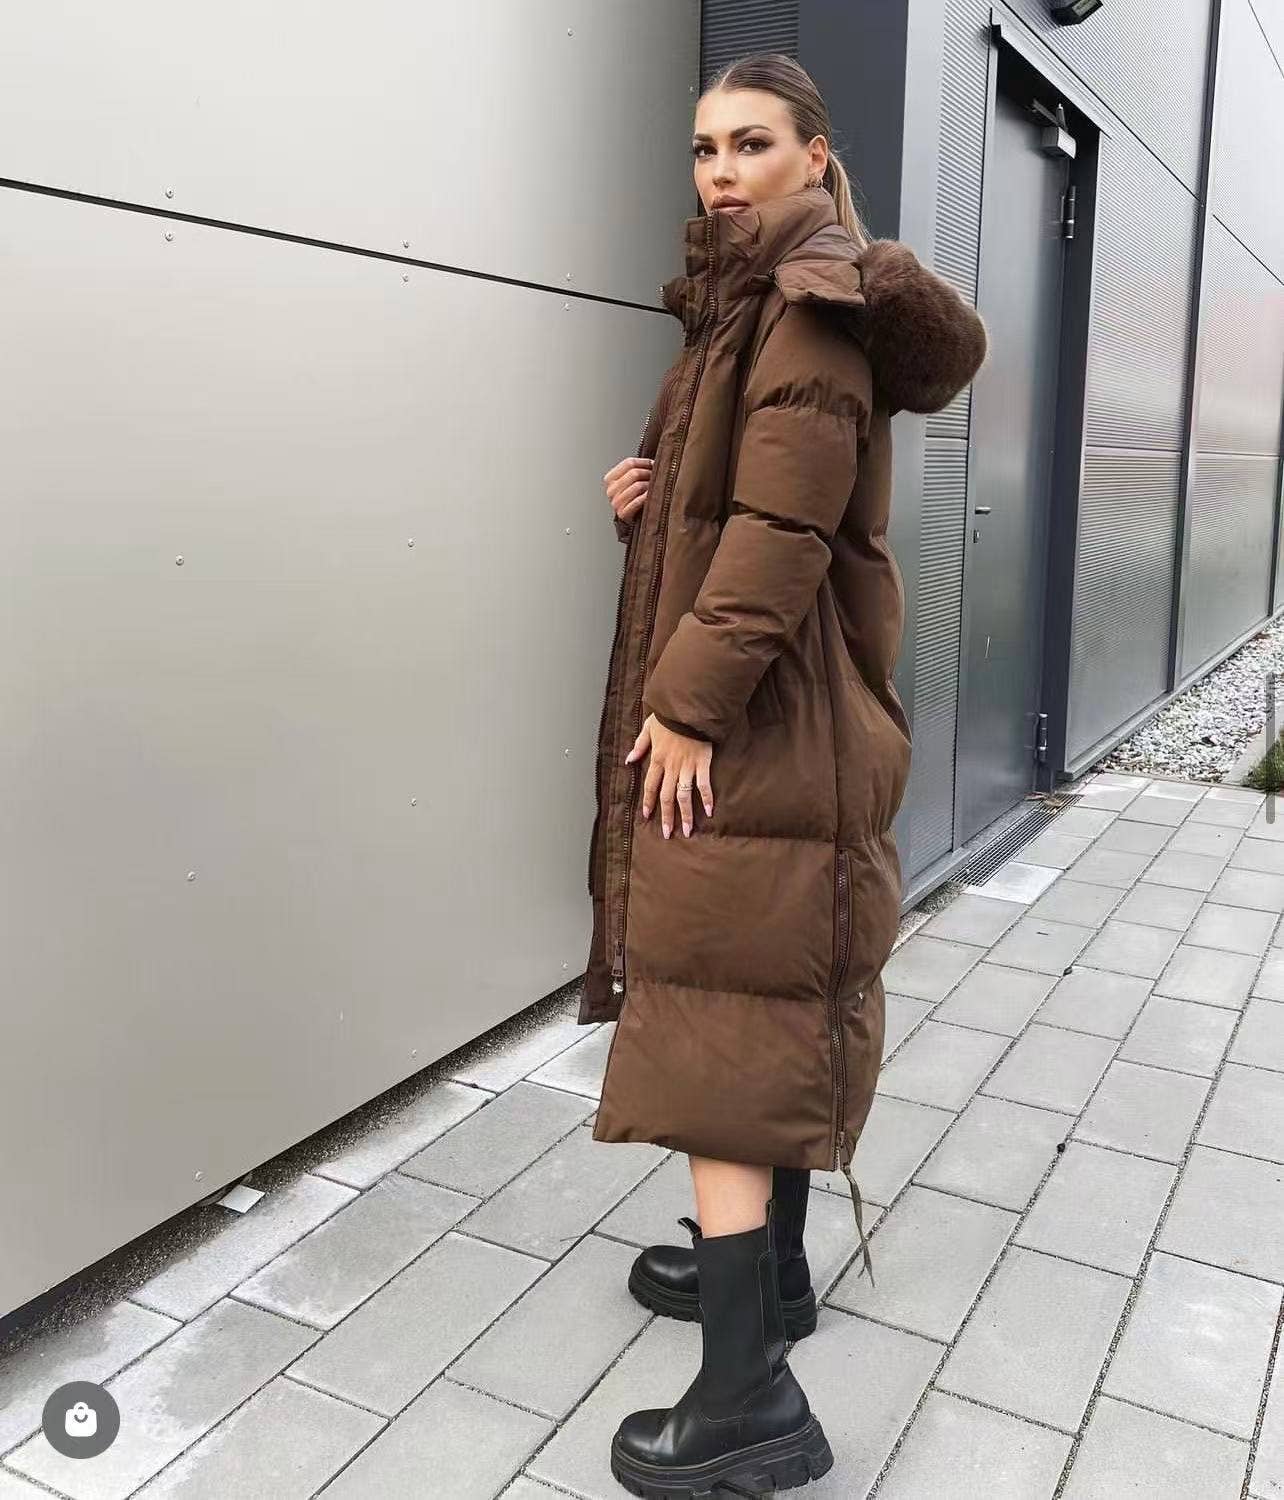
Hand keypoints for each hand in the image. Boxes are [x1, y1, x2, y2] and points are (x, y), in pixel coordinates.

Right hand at [603, 455, 653, 525]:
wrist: (630, 518)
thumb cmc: (633, 497)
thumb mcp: (630, 481)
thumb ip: (636, 469)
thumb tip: (654, 462)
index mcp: (610, 479)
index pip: (629, 463)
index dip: (644, 462)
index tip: (653, 465)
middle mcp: (611, 490)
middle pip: (634, 473)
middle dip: (649, 474)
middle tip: (656, 477)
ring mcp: (616, 503)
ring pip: (637, 486)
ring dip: (650, 485)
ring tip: (655, 487)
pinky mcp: (623, 514)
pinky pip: (637, 501)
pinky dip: (646, 497)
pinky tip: (651, 496)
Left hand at [625, 713, 713, 838]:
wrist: (689, 708)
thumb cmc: (670, 716)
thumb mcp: (649, 728)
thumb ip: (639, 745)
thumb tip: (628, 759)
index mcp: (657, 759)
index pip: (651, 786)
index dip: (649, 802)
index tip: (648, 816)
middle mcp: (671, 767)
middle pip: (666, 796)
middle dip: (667, 816)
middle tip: (668, 833)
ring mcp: (688, 767)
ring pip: (683, 796)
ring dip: (685, 814)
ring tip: (686, 831)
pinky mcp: (703, 764)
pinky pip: (704, 785)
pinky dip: (707, 798)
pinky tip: (709, 812)